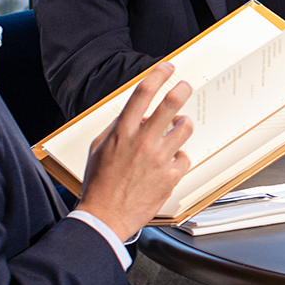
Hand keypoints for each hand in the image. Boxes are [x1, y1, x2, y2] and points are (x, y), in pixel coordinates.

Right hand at [76, 63, 193, 242]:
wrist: (104, 217)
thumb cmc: (99, 184)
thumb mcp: (99, 148)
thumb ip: (118, 127)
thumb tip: (136, 114)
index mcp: (123, 132)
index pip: (143, 93)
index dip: (158, 75)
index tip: (167, 67)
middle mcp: (143, 142)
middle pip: (172, 104)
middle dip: (183, 89)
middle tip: (186, 86)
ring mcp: (159, 159)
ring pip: (185, 128)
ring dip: (183, 124)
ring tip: (177, 127)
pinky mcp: (171, 176)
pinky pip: (185, 156)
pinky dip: (179, 156)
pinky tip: (171, 160)